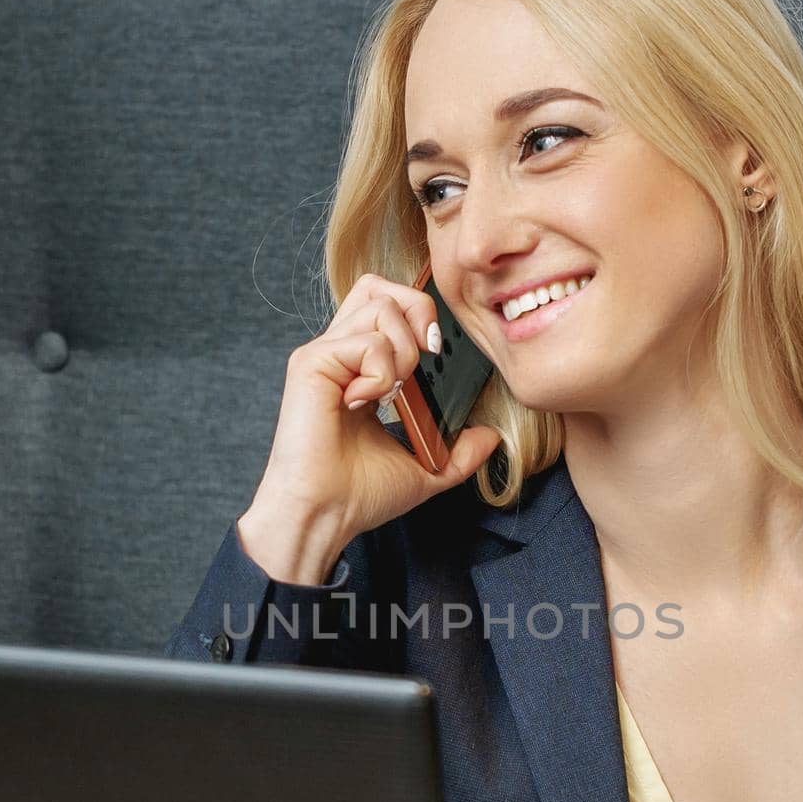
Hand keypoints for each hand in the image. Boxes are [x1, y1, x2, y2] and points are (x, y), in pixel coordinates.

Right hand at [245, 272, 501, 551]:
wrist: (325, 515)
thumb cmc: (358, 495)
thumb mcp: (424, 469)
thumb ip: (458, 452)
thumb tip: (491, 437)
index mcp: (359, 368)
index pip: (386, 304)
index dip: (419, 314)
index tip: (435, 355)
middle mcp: (339, 354)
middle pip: (379, 286)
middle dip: (416, 310)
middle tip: (427, 356)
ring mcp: (323, 355)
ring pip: (379, 306)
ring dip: (403, 350)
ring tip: (392, 392)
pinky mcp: (311, 363)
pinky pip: (366, 341)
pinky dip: (381, 373)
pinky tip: (364, 403)